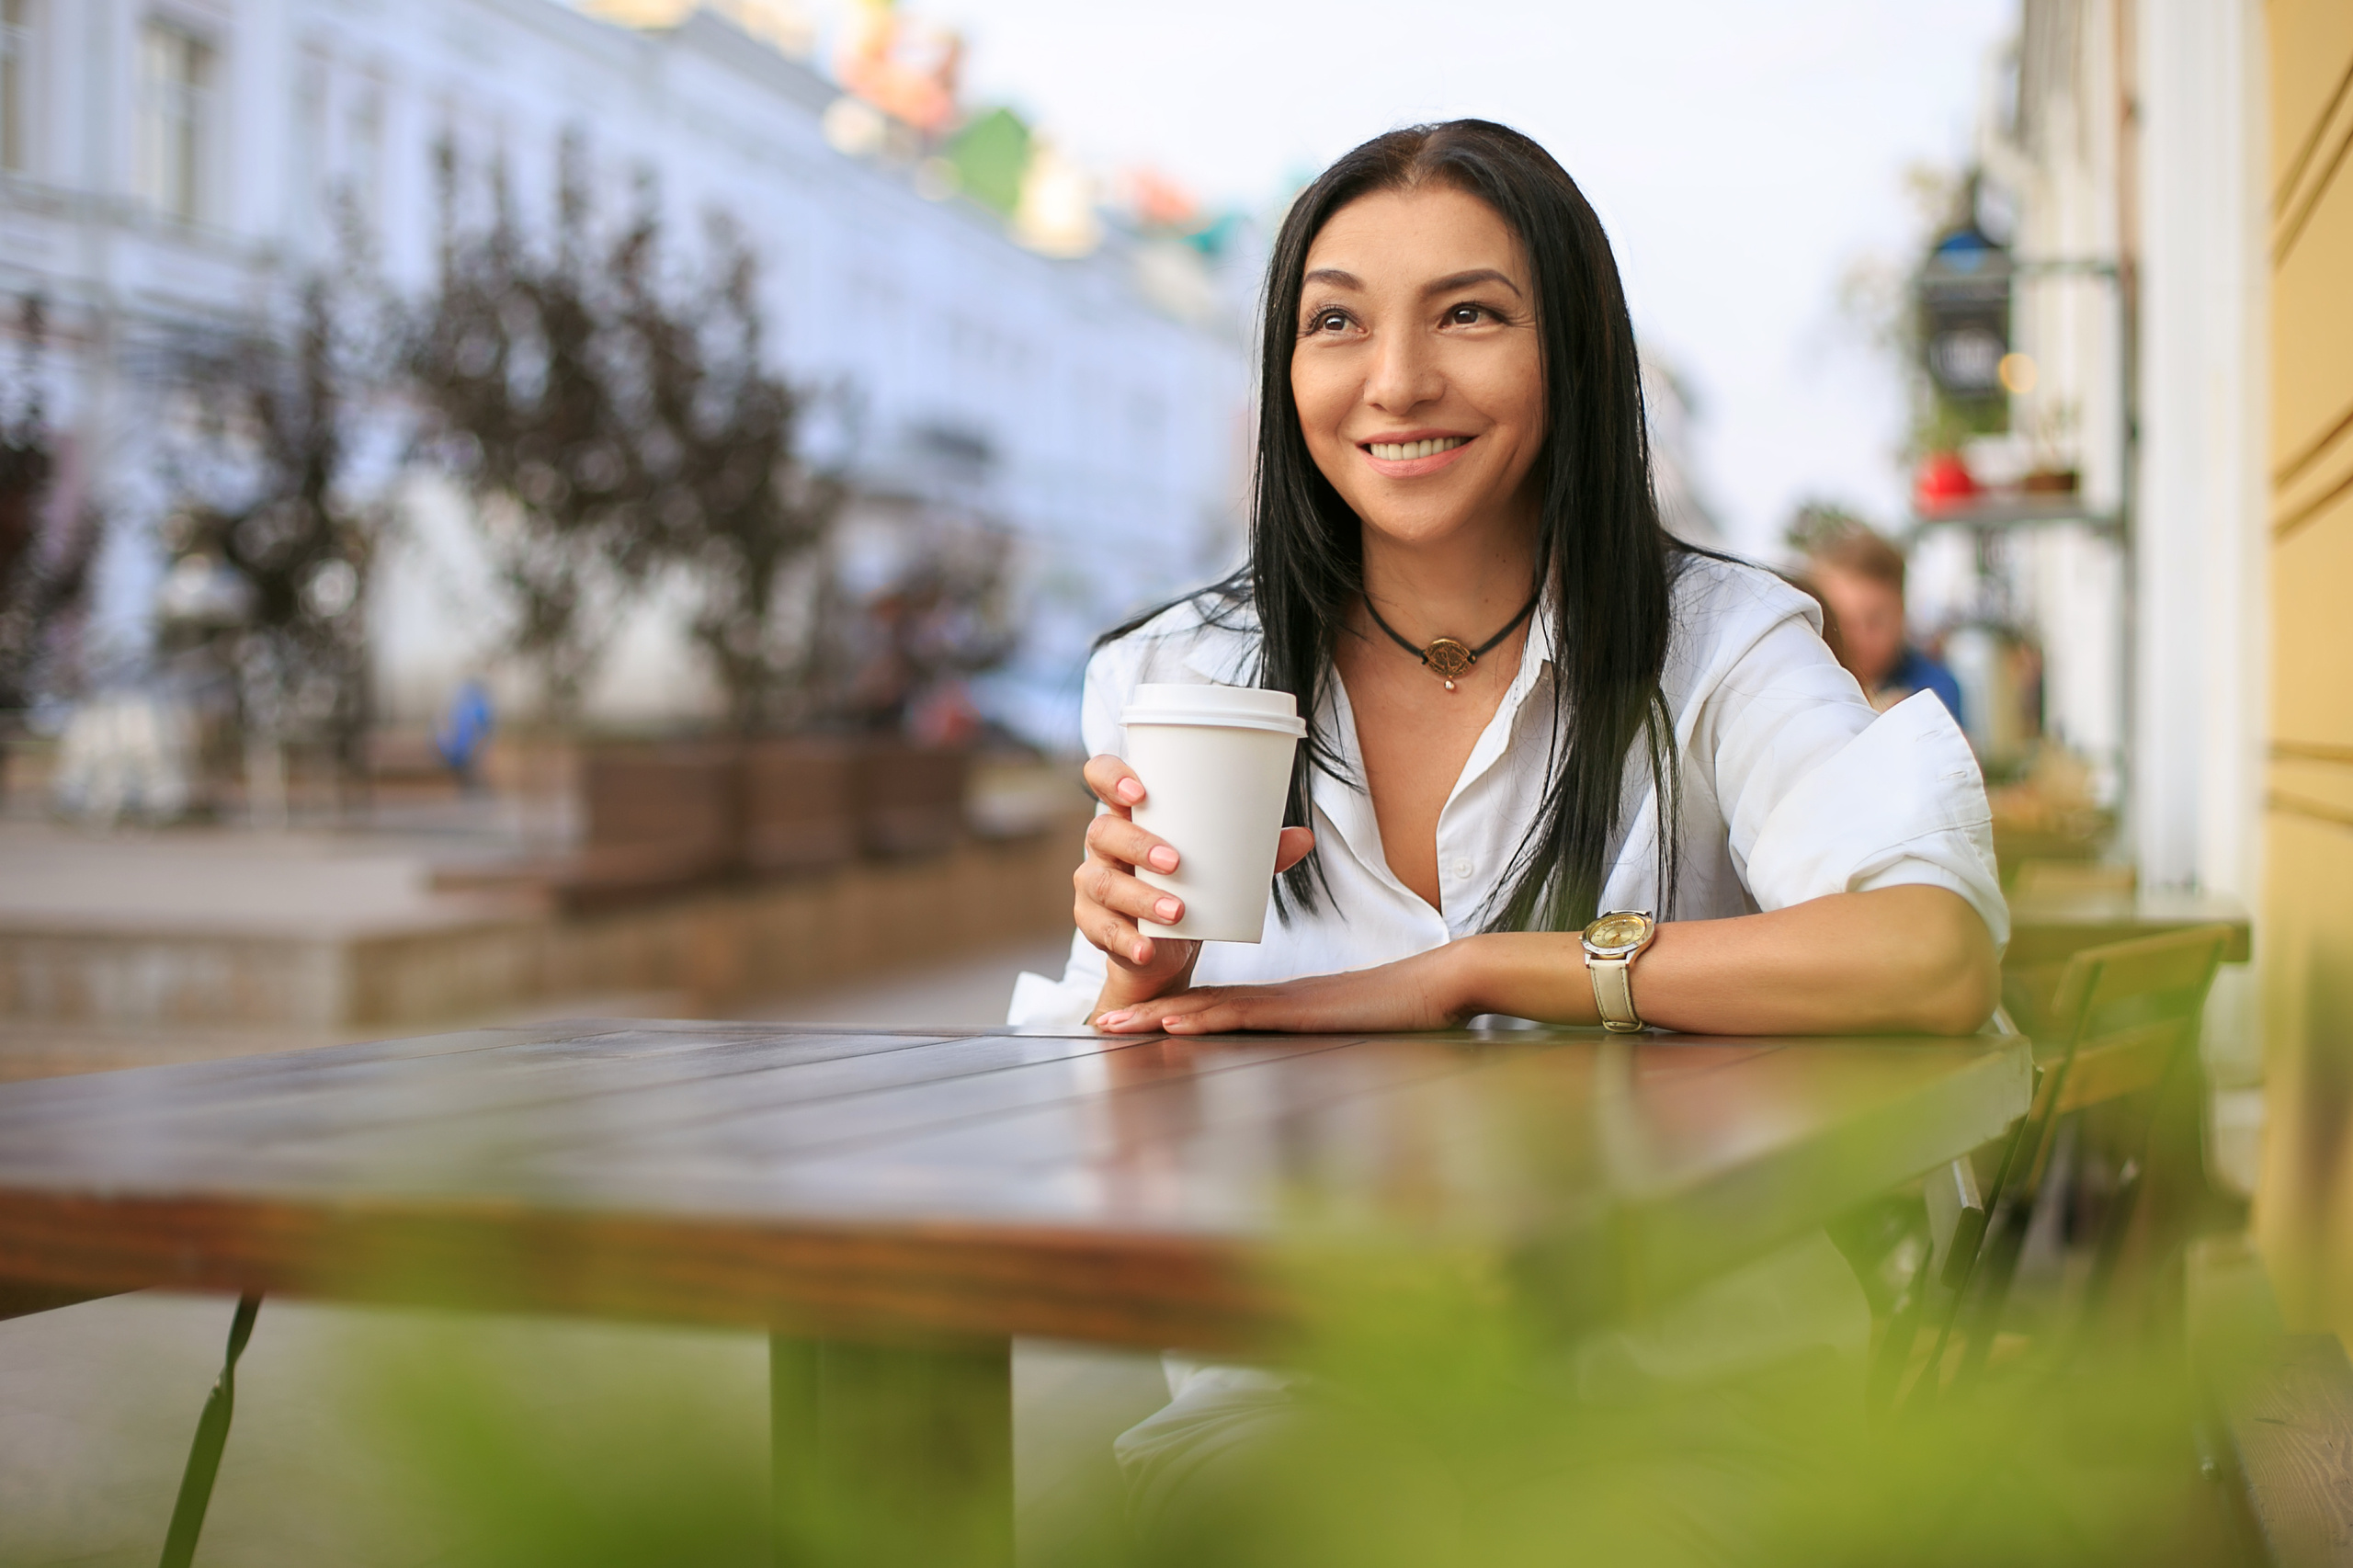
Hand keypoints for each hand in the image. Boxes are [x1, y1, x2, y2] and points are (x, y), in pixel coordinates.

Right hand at [1074, 754, 1314, 1022]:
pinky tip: (1146, 948)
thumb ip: (1258, 852)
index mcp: (1130, 815)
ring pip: (1103, 884)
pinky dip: (1126, 940)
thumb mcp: (1220, 866)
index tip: (1140, 791)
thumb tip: (1304, 837)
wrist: (1162, 948)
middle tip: (1176, 862)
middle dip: (1138, 845)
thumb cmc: (1187, 887)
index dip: (1112, 777)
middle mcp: (1104, 845)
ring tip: (1178, 911)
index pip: (1102, 776)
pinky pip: (1100, 930)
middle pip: (1103, 832)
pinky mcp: (1093, 924)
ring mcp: (1094, 885)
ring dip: (1140, 897)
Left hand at [1093, 943, 1475, 1035]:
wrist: (1439, 983)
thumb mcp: (1355, 1020)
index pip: (1218, 1002)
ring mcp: (1285, 1001)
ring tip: (1113, 1024)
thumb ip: (1329, 1026)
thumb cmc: (1408, 1005)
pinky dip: (1201, 1018)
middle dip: (1148, 1011)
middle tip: (1101, 1020)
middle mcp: (1275, 996)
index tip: (1136, 1018)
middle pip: (1200, 1001)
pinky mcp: (1298, 1010)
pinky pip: (1239, 1012)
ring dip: (1157, 1015)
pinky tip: (1171, 1023)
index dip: (1174, 1009)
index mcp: (1284, 1000)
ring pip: (1208, 1005)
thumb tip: (1318, 1034)